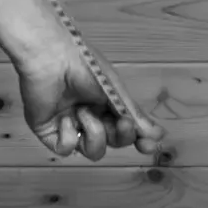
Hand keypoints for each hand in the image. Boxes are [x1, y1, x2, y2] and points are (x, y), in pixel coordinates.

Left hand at [15, 41, 164, 161]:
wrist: (52, 56)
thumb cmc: (85, 65)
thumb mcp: (115, 89)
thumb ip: (134, 115)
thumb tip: (159, 136)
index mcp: (104, 104)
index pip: (124, 131)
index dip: (137, 141)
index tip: (147, 146)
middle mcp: (87, 116)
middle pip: (112, 143)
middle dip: (120, 135)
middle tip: (120, 121)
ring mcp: (67, 124)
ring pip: (91, 151)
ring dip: (94, 134)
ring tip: (83, 112)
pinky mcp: (47, 130)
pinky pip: (64, 150)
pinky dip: (69, 138)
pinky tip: (66, 120)